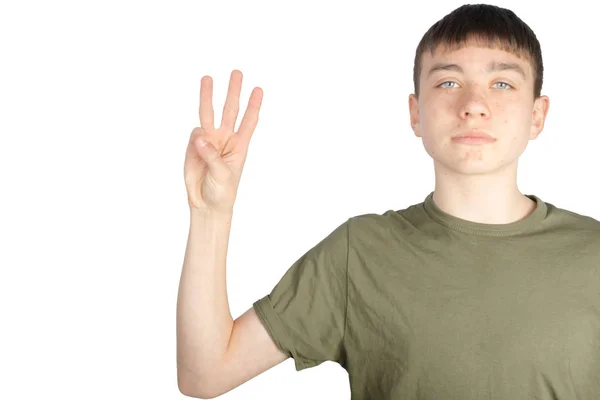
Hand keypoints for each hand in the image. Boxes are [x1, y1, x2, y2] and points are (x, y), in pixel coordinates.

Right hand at [184, 70, 262, 213]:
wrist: (205, 204)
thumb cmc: (222, 192)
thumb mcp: (223, 174)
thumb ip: (211, 155)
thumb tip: (200, 135)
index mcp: (239, 145)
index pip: (248, 121)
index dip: (253, 106)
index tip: (258, 89)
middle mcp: (225, 139)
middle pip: (230, 110)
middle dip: (233, 92)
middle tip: (237, 73)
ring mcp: (208, 141)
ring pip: (208, 114)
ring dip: (208, 96)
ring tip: (207, 78)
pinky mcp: (193, 146)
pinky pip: (194, 134)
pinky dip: (195, 139)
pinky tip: (196, 151)